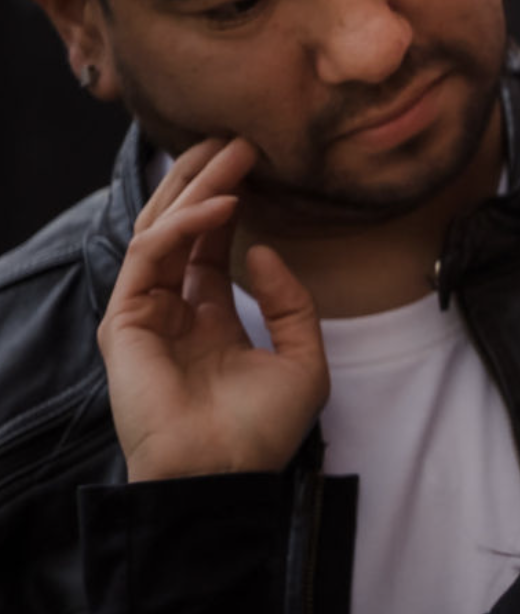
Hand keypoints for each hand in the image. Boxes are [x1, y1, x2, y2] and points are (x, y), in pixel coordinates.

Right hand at [97, 139, 329, 481]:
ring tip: (234, 151)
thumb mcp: (303, 361)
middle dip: (209, 180)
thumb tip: (262, 249)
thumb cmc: (261, 431)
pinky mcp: (123, 321)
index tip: (259, 163)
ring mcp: (144, 314)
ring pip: (163, 231)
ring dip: (198, 188)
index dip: (232, 203)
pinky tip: (224, 205)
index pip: (211, 246)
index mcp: (209, 320)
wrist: (225, 475)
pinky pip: (151, 256)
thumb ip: (290, 304)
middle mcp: (172, 312)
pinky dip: (185, 226)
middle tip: (239, 138)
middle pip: (184, 229)